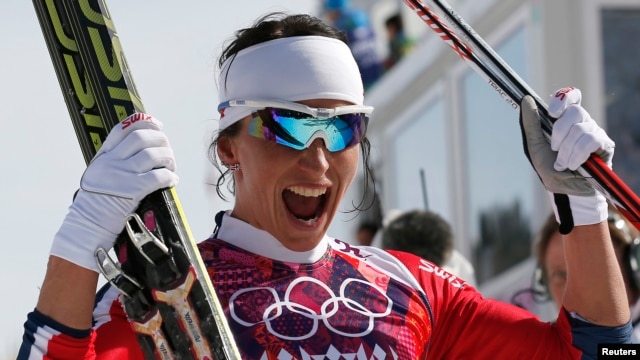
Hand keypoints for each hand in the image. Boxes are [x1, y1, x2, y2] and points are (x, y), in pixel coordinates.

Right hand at [49, 113, 178, 270]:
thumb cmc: (96, 204)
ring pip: (153, 154)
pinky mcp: (133, 190)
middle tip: (167, 150)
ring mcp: (121, 175)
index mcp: (104, 156)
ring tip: (171, 166)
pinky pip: (158, 176)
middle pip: (141, 137)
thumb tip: (141, 150)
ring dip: (168, 158)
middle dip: (161, 140)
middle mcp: (111, 162)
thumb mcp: (99, 175)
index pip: (123, 128)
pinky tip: (172, 180)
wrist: (87, 226)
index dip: (144, 122)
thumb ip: (115, 161)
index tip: (157, 125)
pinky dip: (169, 176)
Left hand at [520, 87, 612, 233]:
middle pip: (575, 111)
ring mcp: (595, 132)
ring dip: (566, 150)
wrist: (565, 190)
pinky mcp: (605, 145)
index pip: (571, 96)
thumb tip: (526, 99)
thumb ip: (531, 124)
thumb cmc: (550, 168)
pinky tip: (574, 165)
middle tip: (554, 149)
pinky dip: (577, 155)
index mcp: (565, 120)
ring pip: (581, 129)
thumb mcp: (534, 146)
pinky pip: (591, 141)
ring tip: (563, 164)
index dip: (563, 98)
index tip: (552, 112)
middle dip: (559, 133)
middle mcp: (582, 122)